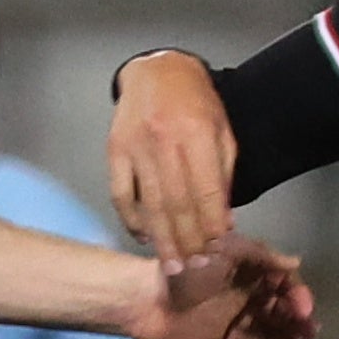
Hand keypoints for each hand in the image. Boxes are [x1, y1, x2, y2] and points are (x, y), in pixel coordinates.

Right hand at [107, 50, 236, 263]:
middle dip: (188, 241)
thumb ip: (223, 175)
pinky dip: (132, 220)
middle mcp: (164, 140)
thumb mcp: (221, 131)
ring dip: (163, 240)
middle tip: (196, 267)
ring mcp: (136, 146)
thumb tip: (224, 220)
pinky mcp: (115, 150)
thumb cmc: (195, 102)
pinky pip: (120, 194)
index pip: (207, 191)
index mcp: (197, 133)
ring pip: (150, 205)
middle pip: (177, 204)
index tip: (219, 249)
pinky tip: (144, 236)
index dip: (213, 224)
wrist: (157, 71)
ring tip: (173, 265)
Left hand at [124, 232, 315, 338]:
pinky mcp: (216, 338)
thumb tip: (296, 263)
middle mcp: (242, 292)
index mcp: (247, 270)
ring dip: (281, 336)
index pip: (282, 283)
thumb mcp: (227, 251)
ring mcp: (230, 316)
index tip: (303, 311)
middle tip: (310, 333)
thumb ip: (262, 256)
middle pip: (277, 307)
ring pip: (264, 328)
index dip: (296, 295)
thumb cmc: (189, 270)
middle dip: (296, 319)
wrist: (148, 300)